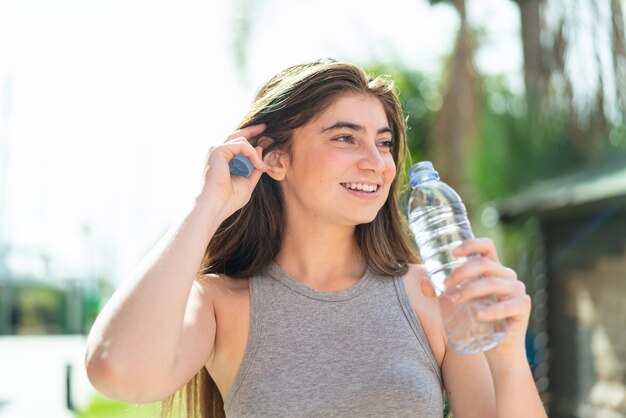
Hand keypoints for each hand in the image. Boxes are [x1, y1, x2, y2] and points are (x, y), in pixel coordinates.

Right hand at [197, 124, 270, 219]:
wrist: (215, 206)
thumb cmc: (229, 199)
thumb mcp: (247, 181)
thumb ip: (254, 167)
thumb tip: (260, 148)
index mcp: (222, 160)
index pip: (237, 144)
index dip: (251, 140)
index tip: (264, 139)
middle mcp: (217, 153)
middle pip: (237, 135)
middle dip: (252, 131)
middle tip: (265, 127)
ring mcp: (216, 150)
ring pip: (242, 141)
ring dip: (255, 154)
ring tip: (261, 166)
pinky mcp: (218, 149)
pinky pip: (242, 145)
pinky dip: (252, 154)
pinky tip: (258, 165)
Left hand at [420, 238, 530, 359]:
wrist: (498, 349)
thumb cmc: (477, 320)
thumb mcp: (459, 302)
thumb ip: (441, 291)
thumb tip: (423, 282)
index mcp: (494, 269)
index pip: (487, 247)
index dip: (471, 244)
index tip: (453, 252)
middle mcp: (507, 276)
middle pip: (485, 264)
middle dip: (462, 272)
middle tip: (445, 284)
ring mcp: (517, 290)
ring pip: (493, 283)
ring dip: (471, 290)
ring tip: (454, 299)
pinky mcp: (523, 308)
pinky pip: (508, 306)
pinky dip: (492, 310)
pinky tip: (479, 315)